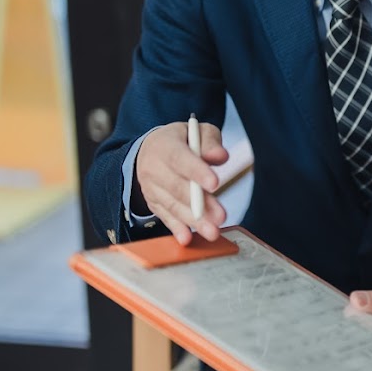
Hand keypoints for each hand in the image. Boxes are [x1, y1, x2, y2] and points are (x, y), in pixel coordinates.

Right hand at [133, 120, 228, 244]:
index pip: (180, 158)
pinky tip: (187, 239)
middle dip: (199, 203)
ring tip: (212, 231)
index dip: (197, 171)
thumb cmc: (182, 141)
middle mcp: (154, 167)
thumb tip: (220, 156)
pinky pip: (166, 217)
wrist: (151, 151)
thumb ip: (210, 142)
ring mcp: (152, 188)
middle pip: (177, 187)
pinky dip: (177, 228)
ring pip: (173, 205)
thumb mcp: (197, 131)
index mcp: (164, 145)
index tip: (215, 183)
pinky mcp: (154, 203)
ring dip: (193, 220)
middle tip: (220, 216)